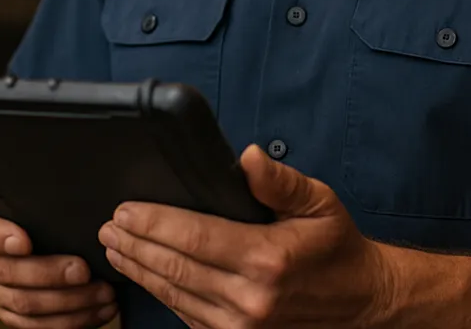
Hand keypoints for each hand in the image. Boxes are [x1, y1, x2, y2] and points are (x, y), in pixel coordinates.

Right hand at [0, 196, 118, 327]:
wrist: (42, 225)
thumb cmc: (42, 201)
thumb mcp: (37, 187)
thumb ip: (42, 183)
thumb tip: (76, 167)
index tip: (25, 240)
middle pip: (4, 272)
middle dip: (47, 273)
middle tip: (82, 269)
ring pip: (23, 303)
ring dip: (66, 302)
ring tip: (100, 291)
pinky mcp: (12, 310)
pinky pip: (35, 325)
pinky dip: (69, 321)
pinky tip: (96, 310)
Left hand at [97, 145, 396, 327]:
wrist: (362, 304)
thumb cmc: (337, 247)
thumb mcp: (319, 201)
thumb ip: (279, 181)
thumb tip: (246, 157)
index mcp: (266, 259)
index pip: (194, 237)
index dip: (154, 223)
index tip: (125, 209)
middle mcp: (249, 300)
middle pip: (175, 268)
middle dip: (136, 246)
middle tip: (108, 227)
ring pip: (175, 296)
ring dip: (141, 271)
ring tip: (115, 249)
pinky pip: (189, 317)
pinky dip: (163, 295)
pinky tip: (147, 276)